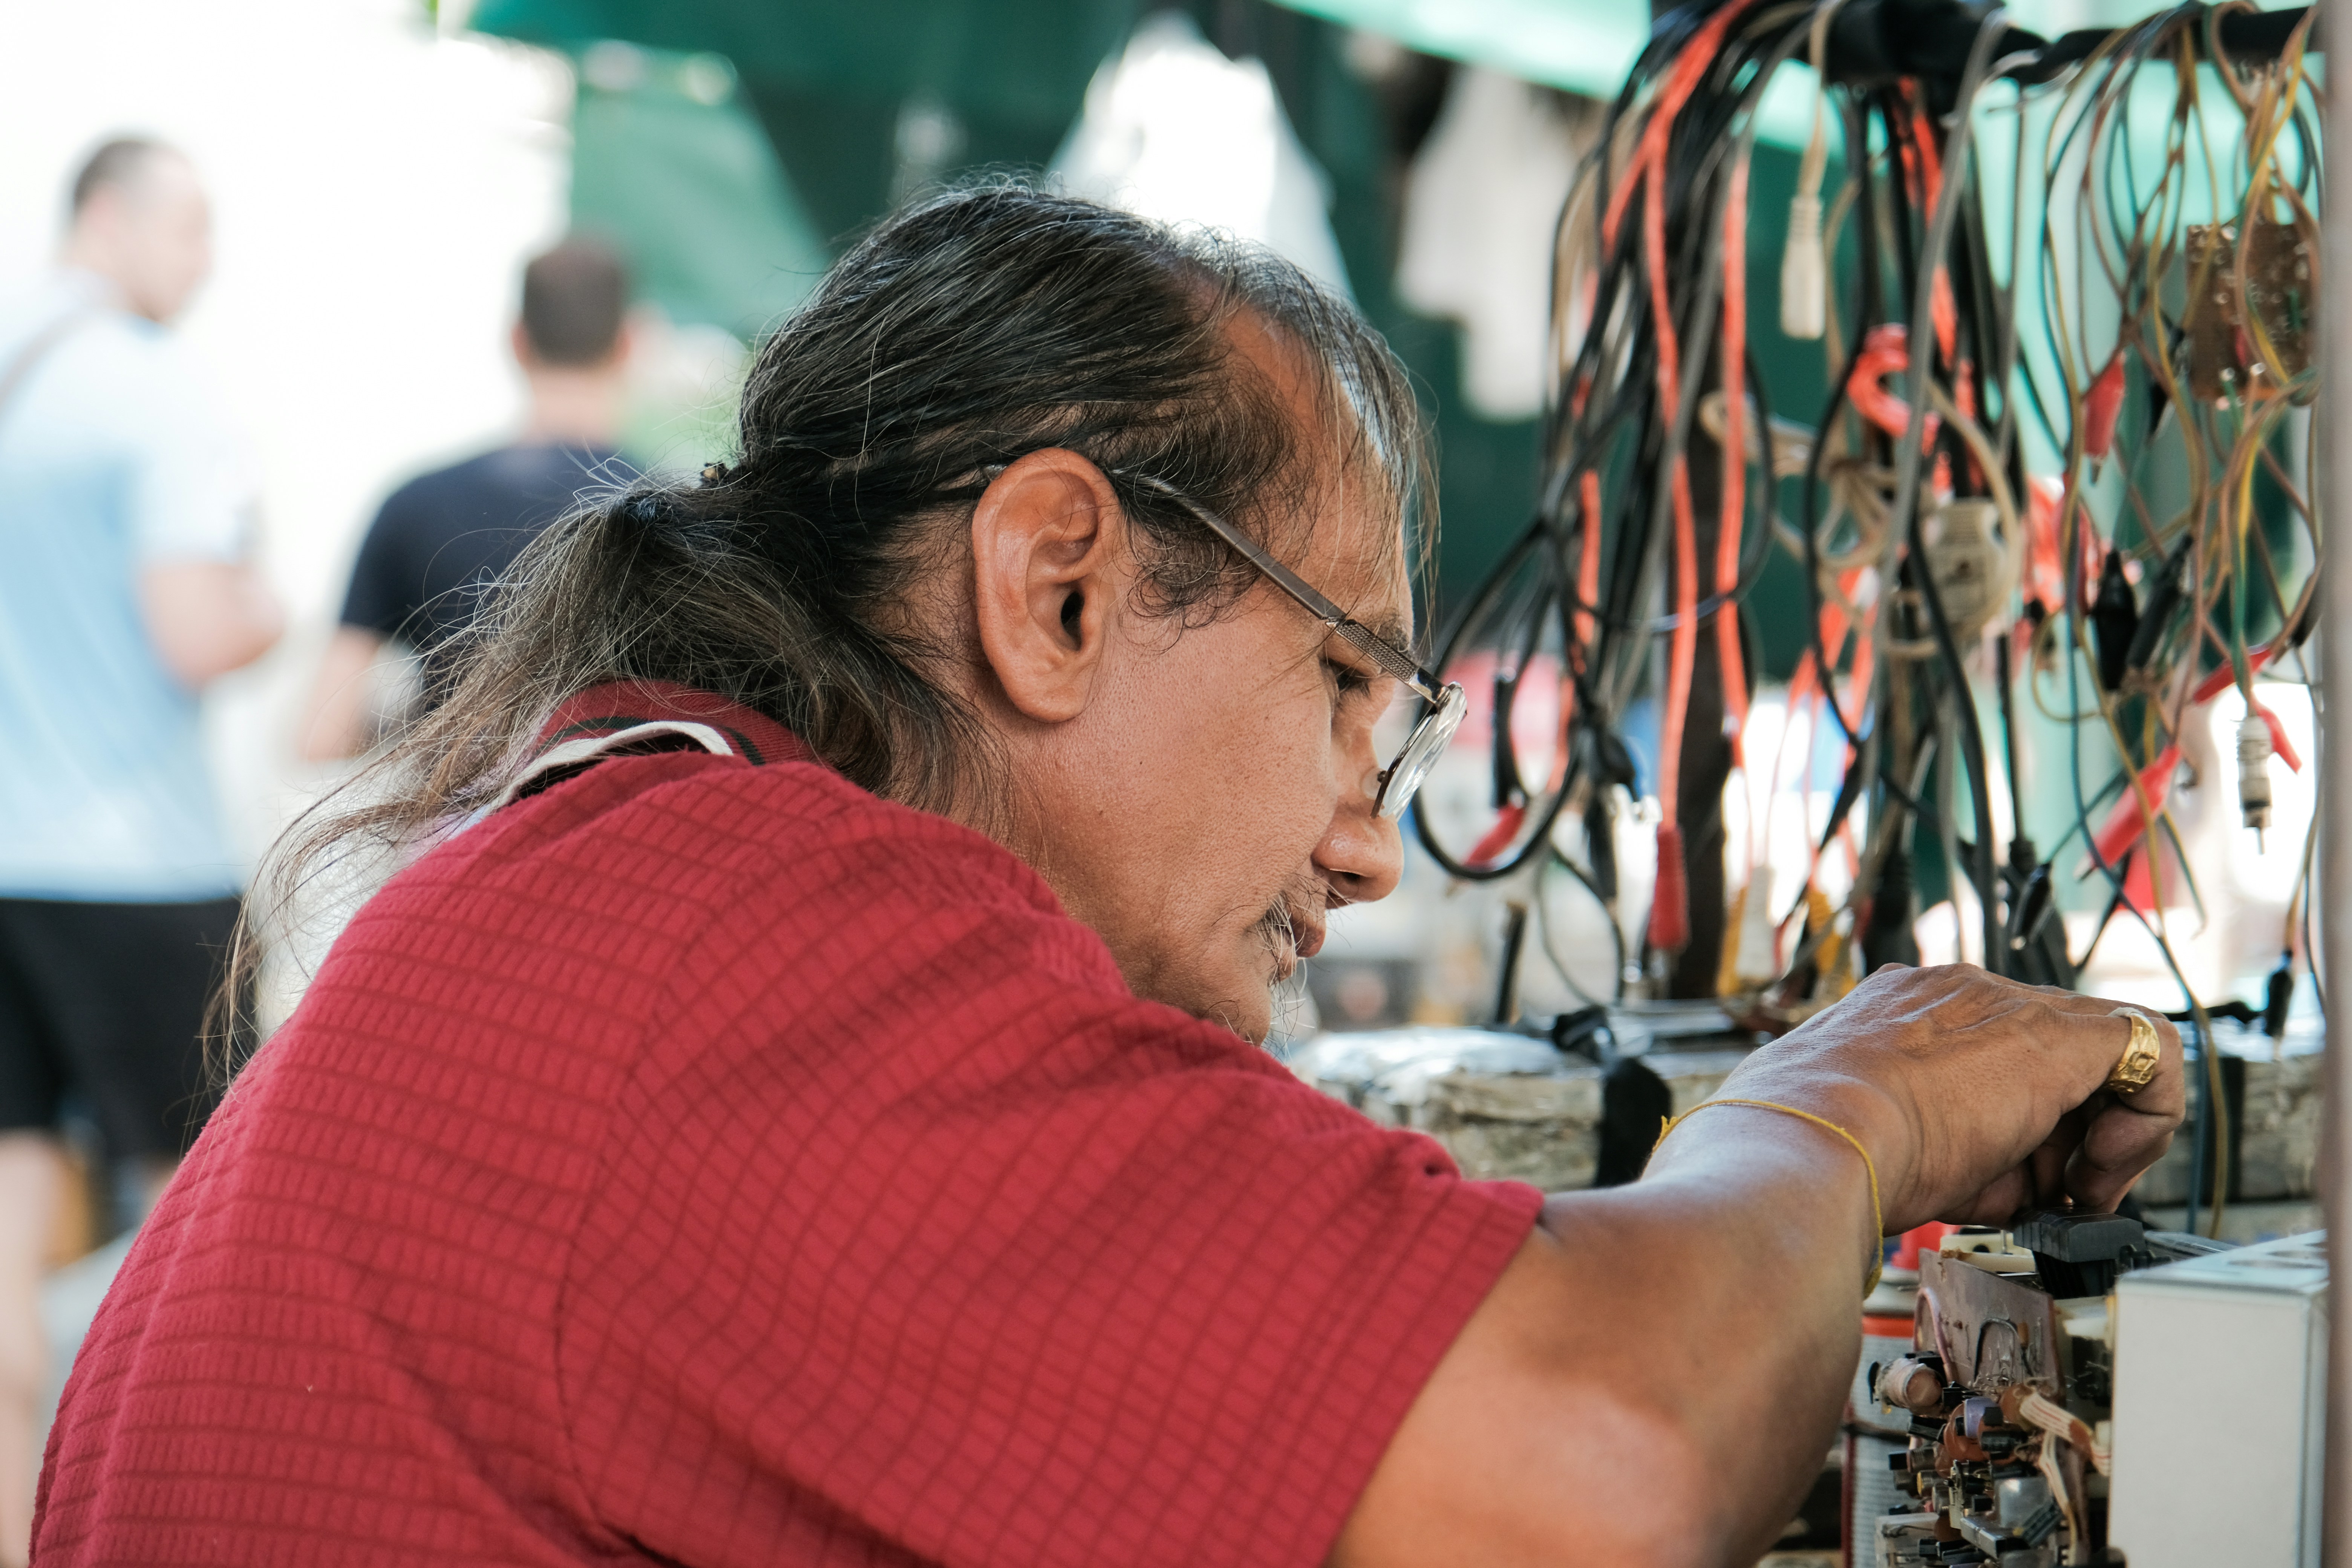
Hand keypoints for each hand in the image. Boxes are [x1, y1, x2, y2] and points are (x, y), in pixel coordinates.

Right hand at [1716, 964, 2183, 1231]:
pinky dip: (2147, 1114)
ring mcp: (2005, 1003)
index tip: (2023, 1179)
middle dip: (2067, 1136)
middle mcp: (1959, 994)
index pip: (2000, 1055)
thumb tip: (2020, 1189)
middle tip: (2058, 1196)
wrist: (1818, 1138)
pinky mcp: (2057, 1032)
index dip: (2027, 1124)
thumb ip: (1967, 1150)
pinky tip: (2106, 1165)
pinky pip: (2151, 1047)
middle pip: (2055, 1055)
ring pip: (2101, 1053)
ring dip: (2099, 1134)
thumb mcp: (1900, 1142)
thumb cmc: (1833, 1153)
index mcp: (1906, 1013)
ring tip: (2070, 1193)